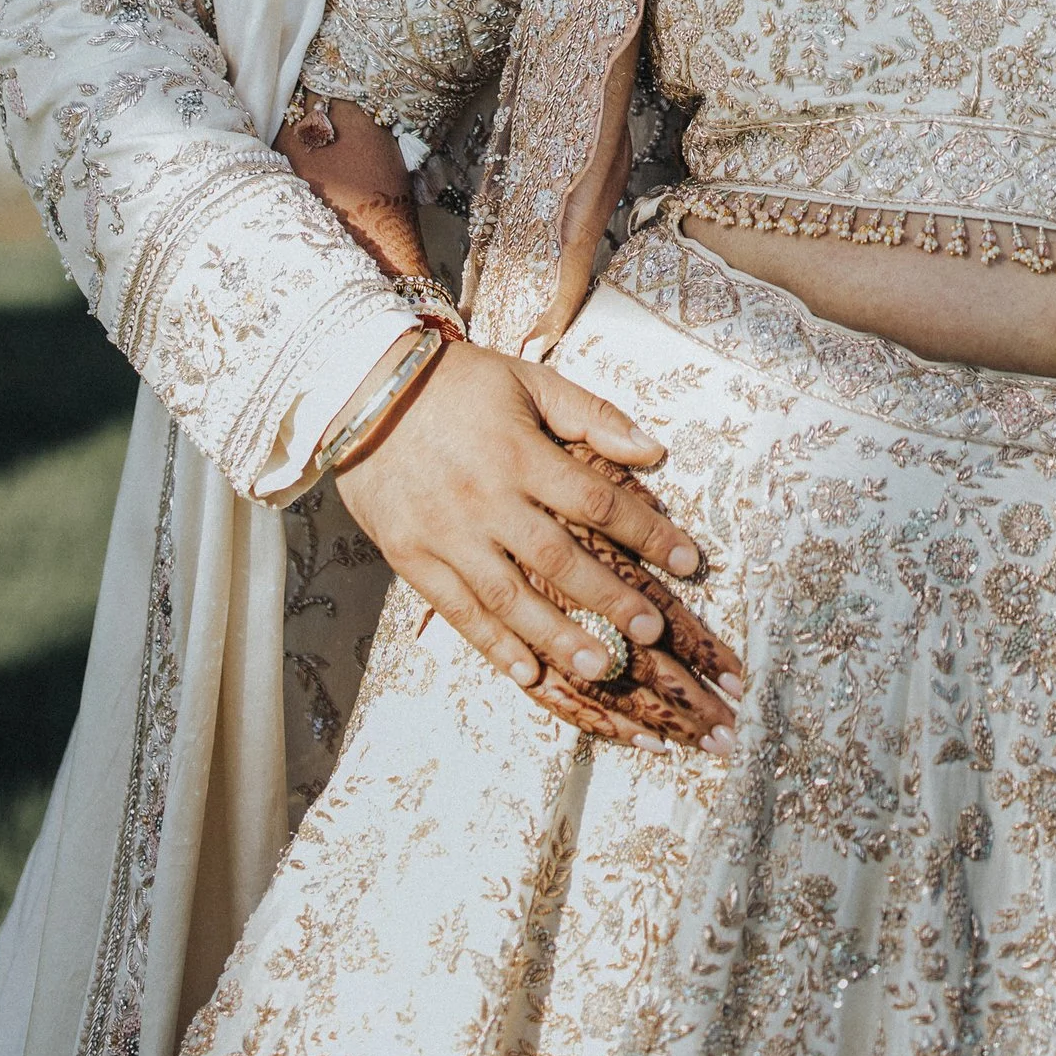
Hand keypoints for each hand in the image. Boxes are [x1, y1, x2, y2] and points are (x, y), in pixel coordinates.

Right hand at [333, 336, 742, 748]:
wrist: (365, 390)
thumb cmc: (459, 384)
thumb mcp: (529, 381)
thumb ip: (592, 415)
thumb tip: (654, 448)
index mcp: (521, 453)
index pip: (598, 501)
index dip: (649, 532)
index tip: (690, 561)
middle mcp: (487, 498)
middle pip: (558, 558)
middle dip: (609, 599)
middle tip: (650, 634)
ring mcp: (447, 534)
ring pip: (509, 598)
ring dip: (557, 637)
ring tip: (600, 668)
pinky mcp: (412, 558)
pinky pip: (457, 611)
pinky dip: (493, 646)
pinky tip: (527, 674)